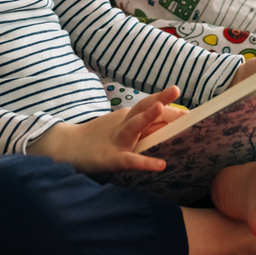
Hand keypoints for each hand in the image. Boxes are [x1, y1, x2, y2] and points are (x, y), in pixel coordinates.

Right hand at [27, 86, 186, 174]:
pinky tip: (160, 164)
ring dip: (147, 116)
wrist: (69, 148)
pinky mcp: (112, 158)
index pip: (149, 104)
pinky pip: (131, 160)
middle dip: (161, 99)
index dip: (166, 101)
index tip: (187, 102)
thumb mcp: (123, 128)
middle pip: (144, 107)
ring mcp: (117, 140)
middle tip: (177, 90)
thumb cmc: (101, 139)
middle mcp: (124, 124)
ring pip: (134, 126)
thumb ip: (145, 125)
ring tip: (162, 108)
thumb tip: (172, 121)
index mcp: (128, 116)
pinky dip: (145, 162)